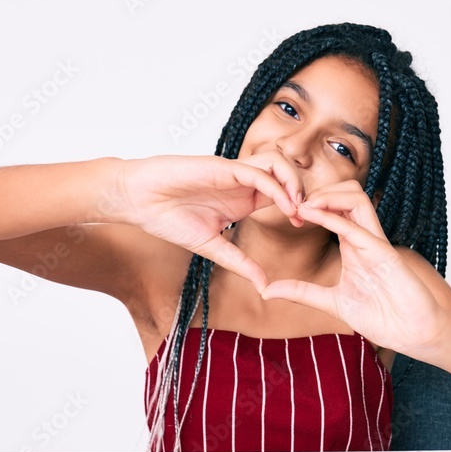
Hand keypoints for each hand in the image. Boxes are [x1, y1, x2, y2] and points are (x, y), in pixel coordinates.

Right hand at [108, 154, 302, 291]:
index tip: (305, 227)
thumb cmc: (168, 218)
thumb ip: (239, 262)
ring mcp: (234, 173)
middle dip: (304, 193)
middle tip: (311, 217)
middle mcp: (242, 183)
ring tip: (299, 210)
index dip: (299, 208)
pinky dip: (277, 187)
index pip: (282, 194)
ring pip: (278, 165)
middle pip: (287, 175)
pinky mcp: (224, 167)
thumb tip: (263, 286)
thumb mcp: (211, 247)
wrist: (139, 200)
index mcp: (242, 199)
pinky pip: (259, 172)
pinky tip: (285, 206)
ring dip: (295, 185)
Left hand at [260, 181, 445, 354]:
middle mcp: (365, 238)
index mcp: (353, 245)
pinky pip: (358, 227)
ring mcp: (376, 243)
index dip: (309, 204)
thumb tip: (267, 290)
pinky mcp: (385, 254)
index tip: (287, 213)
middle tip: (292, 206)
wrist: (415, 334)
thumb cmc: (384, 318)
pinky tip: (312, 215)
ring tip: (302, 207)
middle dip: (318, 191)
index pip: (334, 208)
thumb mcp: (331, 303)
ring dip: (327, 195)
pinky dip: (333, 217)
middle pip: (346, 192)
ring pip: (356, 197)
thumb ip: (301, 292)